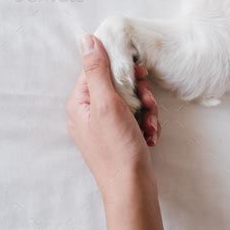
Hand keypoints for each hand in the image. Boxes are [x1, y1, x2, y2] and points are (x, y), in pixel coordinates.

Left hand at [66, 35, 159, 198]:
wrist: (132, 190)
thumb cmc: (117, 149)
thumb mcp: (107, 104)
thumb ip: (97, 70)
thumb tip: (86, 39)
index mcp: (80, 103)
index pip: (97, 69)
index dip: (120, 69)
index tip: (138, 74)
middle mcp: (88, 113)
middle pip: (117, 85)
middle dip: (139, 93)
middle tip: (148, 102)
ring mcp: (104, 126)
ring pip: (130, 101)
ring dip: (146, 110)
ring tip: (149, 125)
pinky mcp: (119, 137)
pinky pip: (135, 118)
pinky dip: (146, 124)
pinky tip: (150, 136)